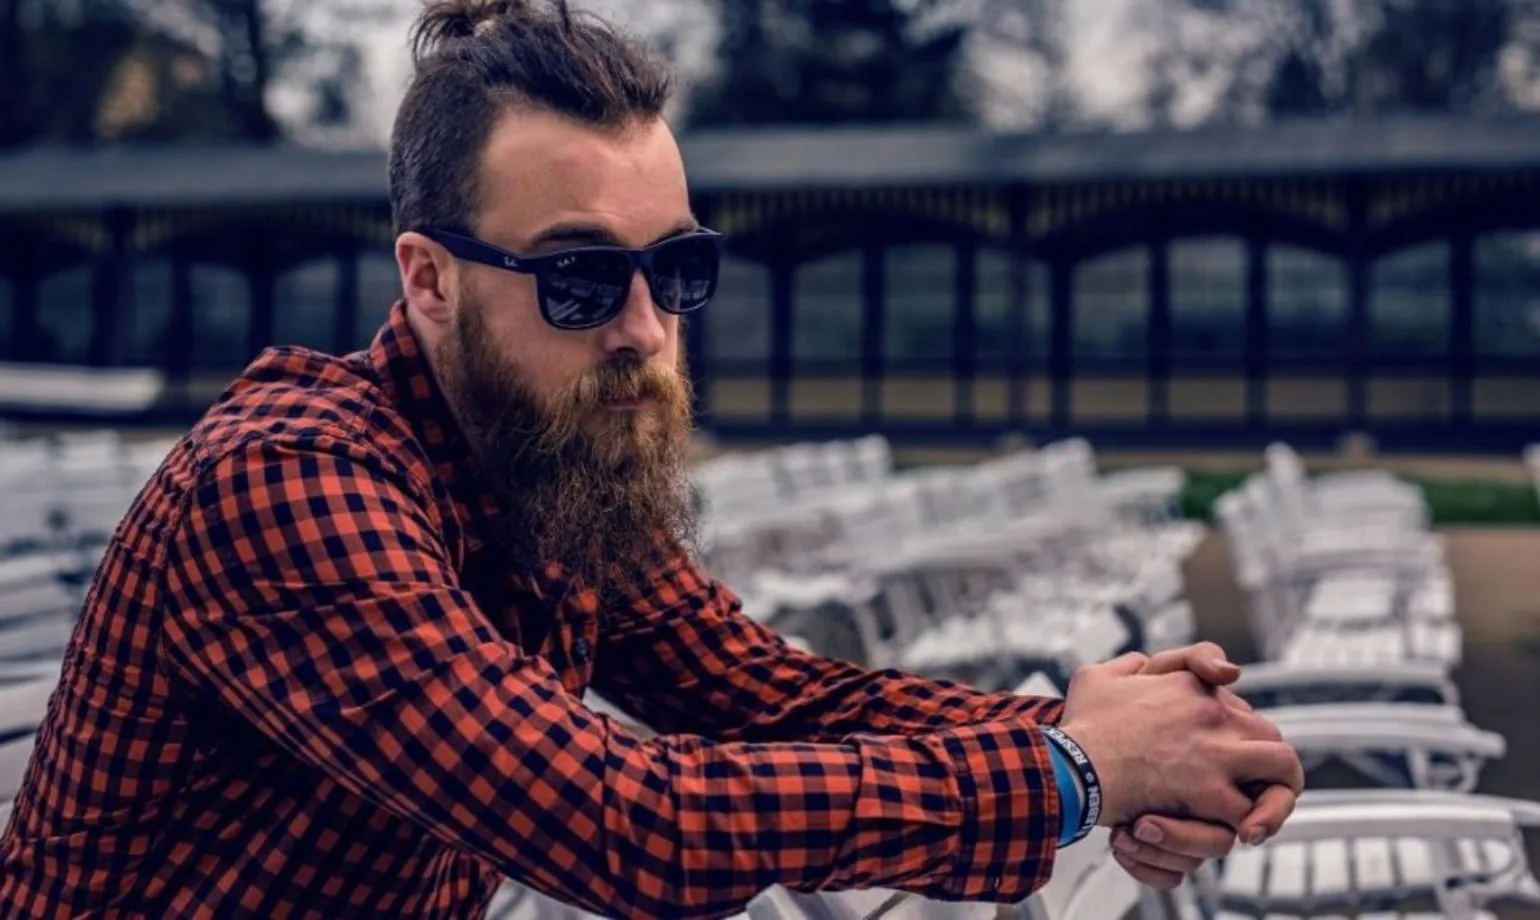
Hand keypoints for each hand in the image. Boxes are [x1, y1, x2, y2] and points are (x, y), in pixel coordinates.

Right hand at [1055, 649, 1302, 837]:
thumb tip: (1141, 666)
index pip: (1231, 688)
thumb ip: (1128, 666)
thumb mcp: (1097, 676)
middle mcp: (1213, 714)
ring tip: (1259, 815)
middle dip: (1265, 760)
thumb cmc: (1080, 727)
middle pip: (1268, 732)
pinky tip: (1235, 834)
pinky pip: (1250, 815)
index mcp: (1188, 685)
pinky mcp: (1210, 794)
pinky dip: (1246, 828)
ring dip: (1275, 795)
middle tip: (1253, 785)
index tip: (1219, 737)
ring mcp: (1217, 754)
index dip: (1229, 713)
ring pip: (1284, 769)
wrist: (1072, 765)